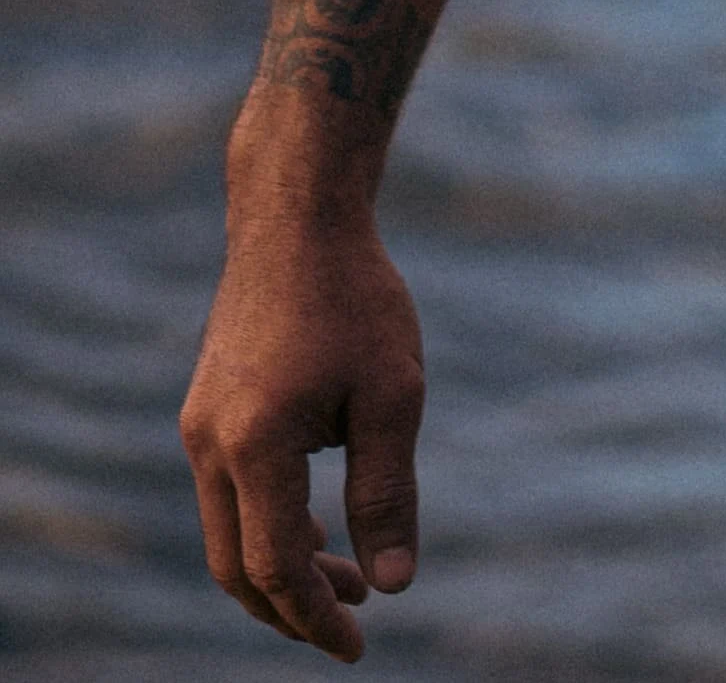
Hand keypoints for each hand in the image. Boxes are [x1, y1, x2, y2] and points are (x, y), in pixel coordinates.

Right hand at [182, 210, 424, 658]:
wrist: (297, 215)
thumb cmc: (357, 298)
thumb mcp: (393, 394)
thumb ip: (389, 492)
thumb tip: (397, 584)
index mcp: (256, 446)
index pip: (276, 568)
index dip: (316, 618)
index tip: (358, 647)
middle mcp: (211, 444)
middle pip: (237, 567)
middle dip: (291, 609)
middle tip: (353, 622)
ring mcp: (199, 426)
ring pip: (226, 534)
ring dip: (279, 569)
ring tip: (347, 580)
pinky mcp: (204, 409)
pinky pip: (226, 495)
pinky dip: (266, 526)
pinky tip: (318, 528)